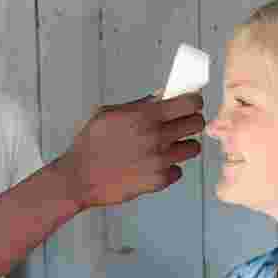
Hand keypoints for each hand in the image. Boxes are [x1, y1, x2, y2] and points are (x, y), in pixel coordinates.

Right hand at [57, 93, 203, 208]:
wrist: (80, 178)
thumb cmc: (90, 144)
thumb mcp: (108, 114)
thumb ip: (138, 105)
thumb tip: (161, 97)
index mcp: (145, 116)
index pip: (190, 102)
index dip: (194, 101)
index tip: (192, 103)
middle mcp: (157, 136)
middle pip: (197, 123)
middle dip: (192, 121)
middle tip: (183, 123)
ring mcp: (160, 160)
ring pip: (193, 148)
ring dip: (184, 145)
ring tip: (169, 146)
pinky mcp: (159, 180)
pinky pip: (179, 170)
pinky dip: (170, 167)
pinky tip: (155, 164)